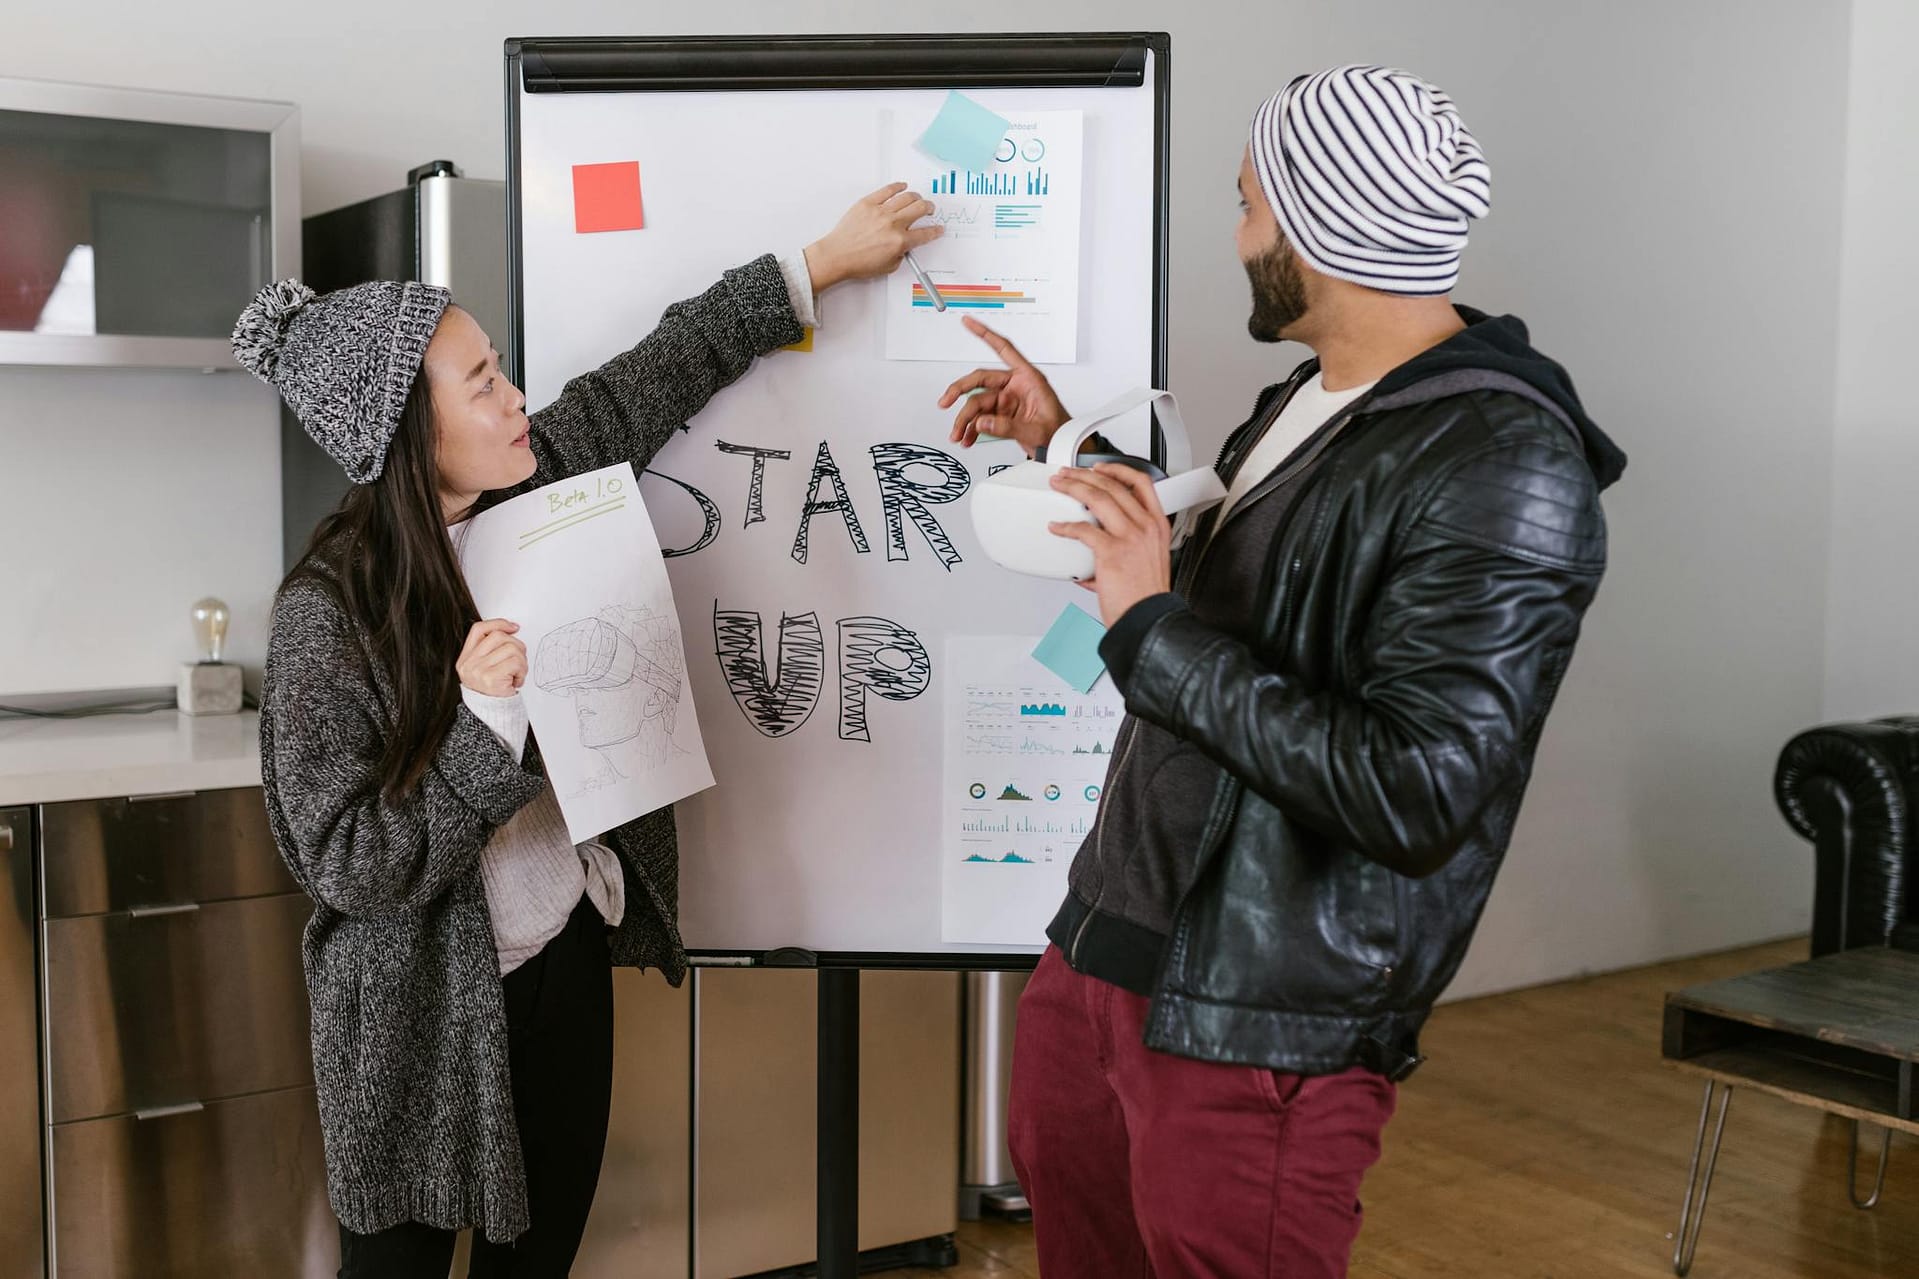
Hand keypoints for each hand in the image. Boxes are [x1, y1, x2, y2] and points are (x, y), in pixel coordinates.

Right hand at [457, 619, 526, 697]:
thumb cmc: (492, 691)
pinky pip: (516, 663)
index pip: (478, 630)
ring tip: (517, 673)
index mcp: (466, 658)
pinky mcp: (491, 678)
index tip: (514, 627)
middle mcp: (469, 664)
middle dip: (516, 646)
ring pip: (511, 649)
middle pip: (499, 636)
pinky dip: (522, 672)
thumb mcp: (485, 668)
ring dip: (521, 662)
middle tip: (518, 661)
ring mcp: (478, 671)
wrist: (491, 714)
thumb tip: (511, 630)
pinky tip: (516, 680)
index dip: (497, 623)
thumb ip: (492, 649)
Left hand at [805, 183, 942, 291]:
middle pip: (920, 209)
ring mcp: (880, 211)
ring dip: (916, 197)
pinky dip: (897, 186)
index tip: (938, 228)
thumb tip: (905, 245)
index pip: (925, 234)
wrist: (837, 256)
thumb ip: (901, 253)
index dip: (935, 231)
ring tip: (917, 198)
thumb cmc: (858, 263)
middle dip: (928, 208)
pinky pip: (887, 190)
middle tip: (929, 209)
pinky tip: (902, 186)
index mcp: (900, 242)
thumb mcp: (888, 266)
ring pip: (907, 197)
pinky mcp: (868, 203)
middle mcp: (892, 224)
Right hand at [938, 317, 1071, 455]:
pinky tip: (968, 438)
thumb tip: (983, 422)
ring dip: (965, 420)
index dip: (985, 334)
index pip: (1004, 349)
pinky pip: (981, 418)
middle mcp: (1015, 386)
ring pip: (976, 403)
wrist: (1061, 446)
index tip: (969, 322)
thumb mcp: (1036, 430)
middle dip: (960, 391)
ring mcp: (1007, 400)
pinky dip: (972, 429)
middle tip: (946, 401)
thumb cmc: (1058, 431)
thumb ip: (1008, 427)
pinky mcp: (1001, 414)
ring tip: (958, 435)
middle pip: (980, 380)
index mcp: (1028, 379)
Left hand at [1047, 464, 1172, 626]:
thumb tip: (1095, 554)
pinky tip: (1056, 527)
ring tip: (1059, 486)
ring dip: (1073, 488)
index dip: (1118, 469)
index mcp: (1157, 525)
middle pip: (1114, 485)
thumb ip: (1125, 549)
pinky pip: (1083, 529)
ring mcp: (1130, 537)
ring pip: (1098, 498)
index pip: (1142, 483)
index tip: (1101, 468)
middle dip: (1086, 475)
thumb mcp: (1148, 562)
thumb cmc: (1145, 597)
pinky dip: (1065, 526)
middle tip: (1068, 475)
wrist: (1149, 618)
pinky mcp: (1112, 552)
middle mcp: (1146, 526)